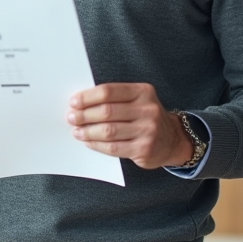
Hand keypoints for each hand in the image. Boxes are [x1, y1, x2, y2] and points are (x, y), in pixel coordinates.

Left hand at [67, 83, 192, 168]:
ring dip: (87, 131)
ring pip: (108, 131)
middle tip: (71, 117)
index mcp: (143, 91)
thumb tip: (81, 104)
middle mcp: (147, 109)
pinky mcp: (144, 149)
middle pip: (107, 111)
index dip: (88, 97)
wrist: (171, 139)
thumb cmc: (145, 117)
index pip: (109, 92)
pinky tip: (88, 142)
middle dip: (84, 115)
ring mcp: (147, 130)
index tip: (73, 102)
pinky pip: (113, 148)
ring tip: (76, 131)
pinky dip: (96, 145)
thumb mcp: (137, 100)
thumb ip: (114, 99)